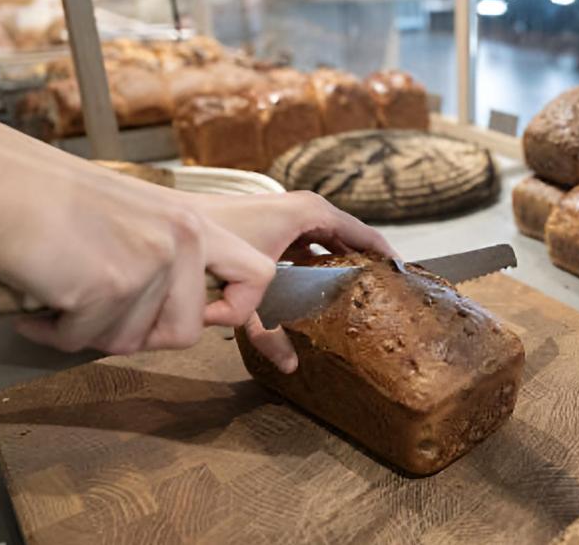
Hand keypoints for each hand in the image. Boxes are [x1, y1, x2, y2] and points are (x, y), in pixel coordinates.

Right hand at [0, 130, 273, 354]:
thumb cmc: (48, 202)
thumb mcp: (135, 217)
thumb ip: (170, 258)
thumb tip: (189, 314)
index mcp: (192, 222)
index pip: (257, 273)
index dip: (238, 307)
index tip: (209, 317)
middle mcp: (181, 239)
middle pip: (189, 331)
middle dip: (141, 336)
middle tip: (100, 314)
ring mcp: (148, 262)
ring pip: (131, 342)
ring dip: (90, 331)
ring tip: (62, 294)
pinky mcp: (109, 286)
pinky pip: (85, 341)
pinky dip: (55, 333)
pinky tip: (38, 304)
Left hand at [189, 191, 396, 372]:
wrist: (175, 221)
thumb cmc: (215, 238)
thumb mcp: (251, 287)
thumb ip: (271, 329)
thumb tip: (291, 366)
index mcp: (310, 212)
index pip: (364, 233)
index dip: (385, 255)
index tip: (403, 275)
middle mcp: (301, 212)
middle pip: (346, 240)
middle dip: (362, 264)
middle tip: (382, 291)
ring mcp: (285, 219)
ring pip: (323, 246)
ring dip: (335, 266)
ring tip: (352, 293)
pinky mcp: (269, 229)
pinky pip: (302, 249)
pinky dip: (308, 266)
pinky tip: (311, 288)